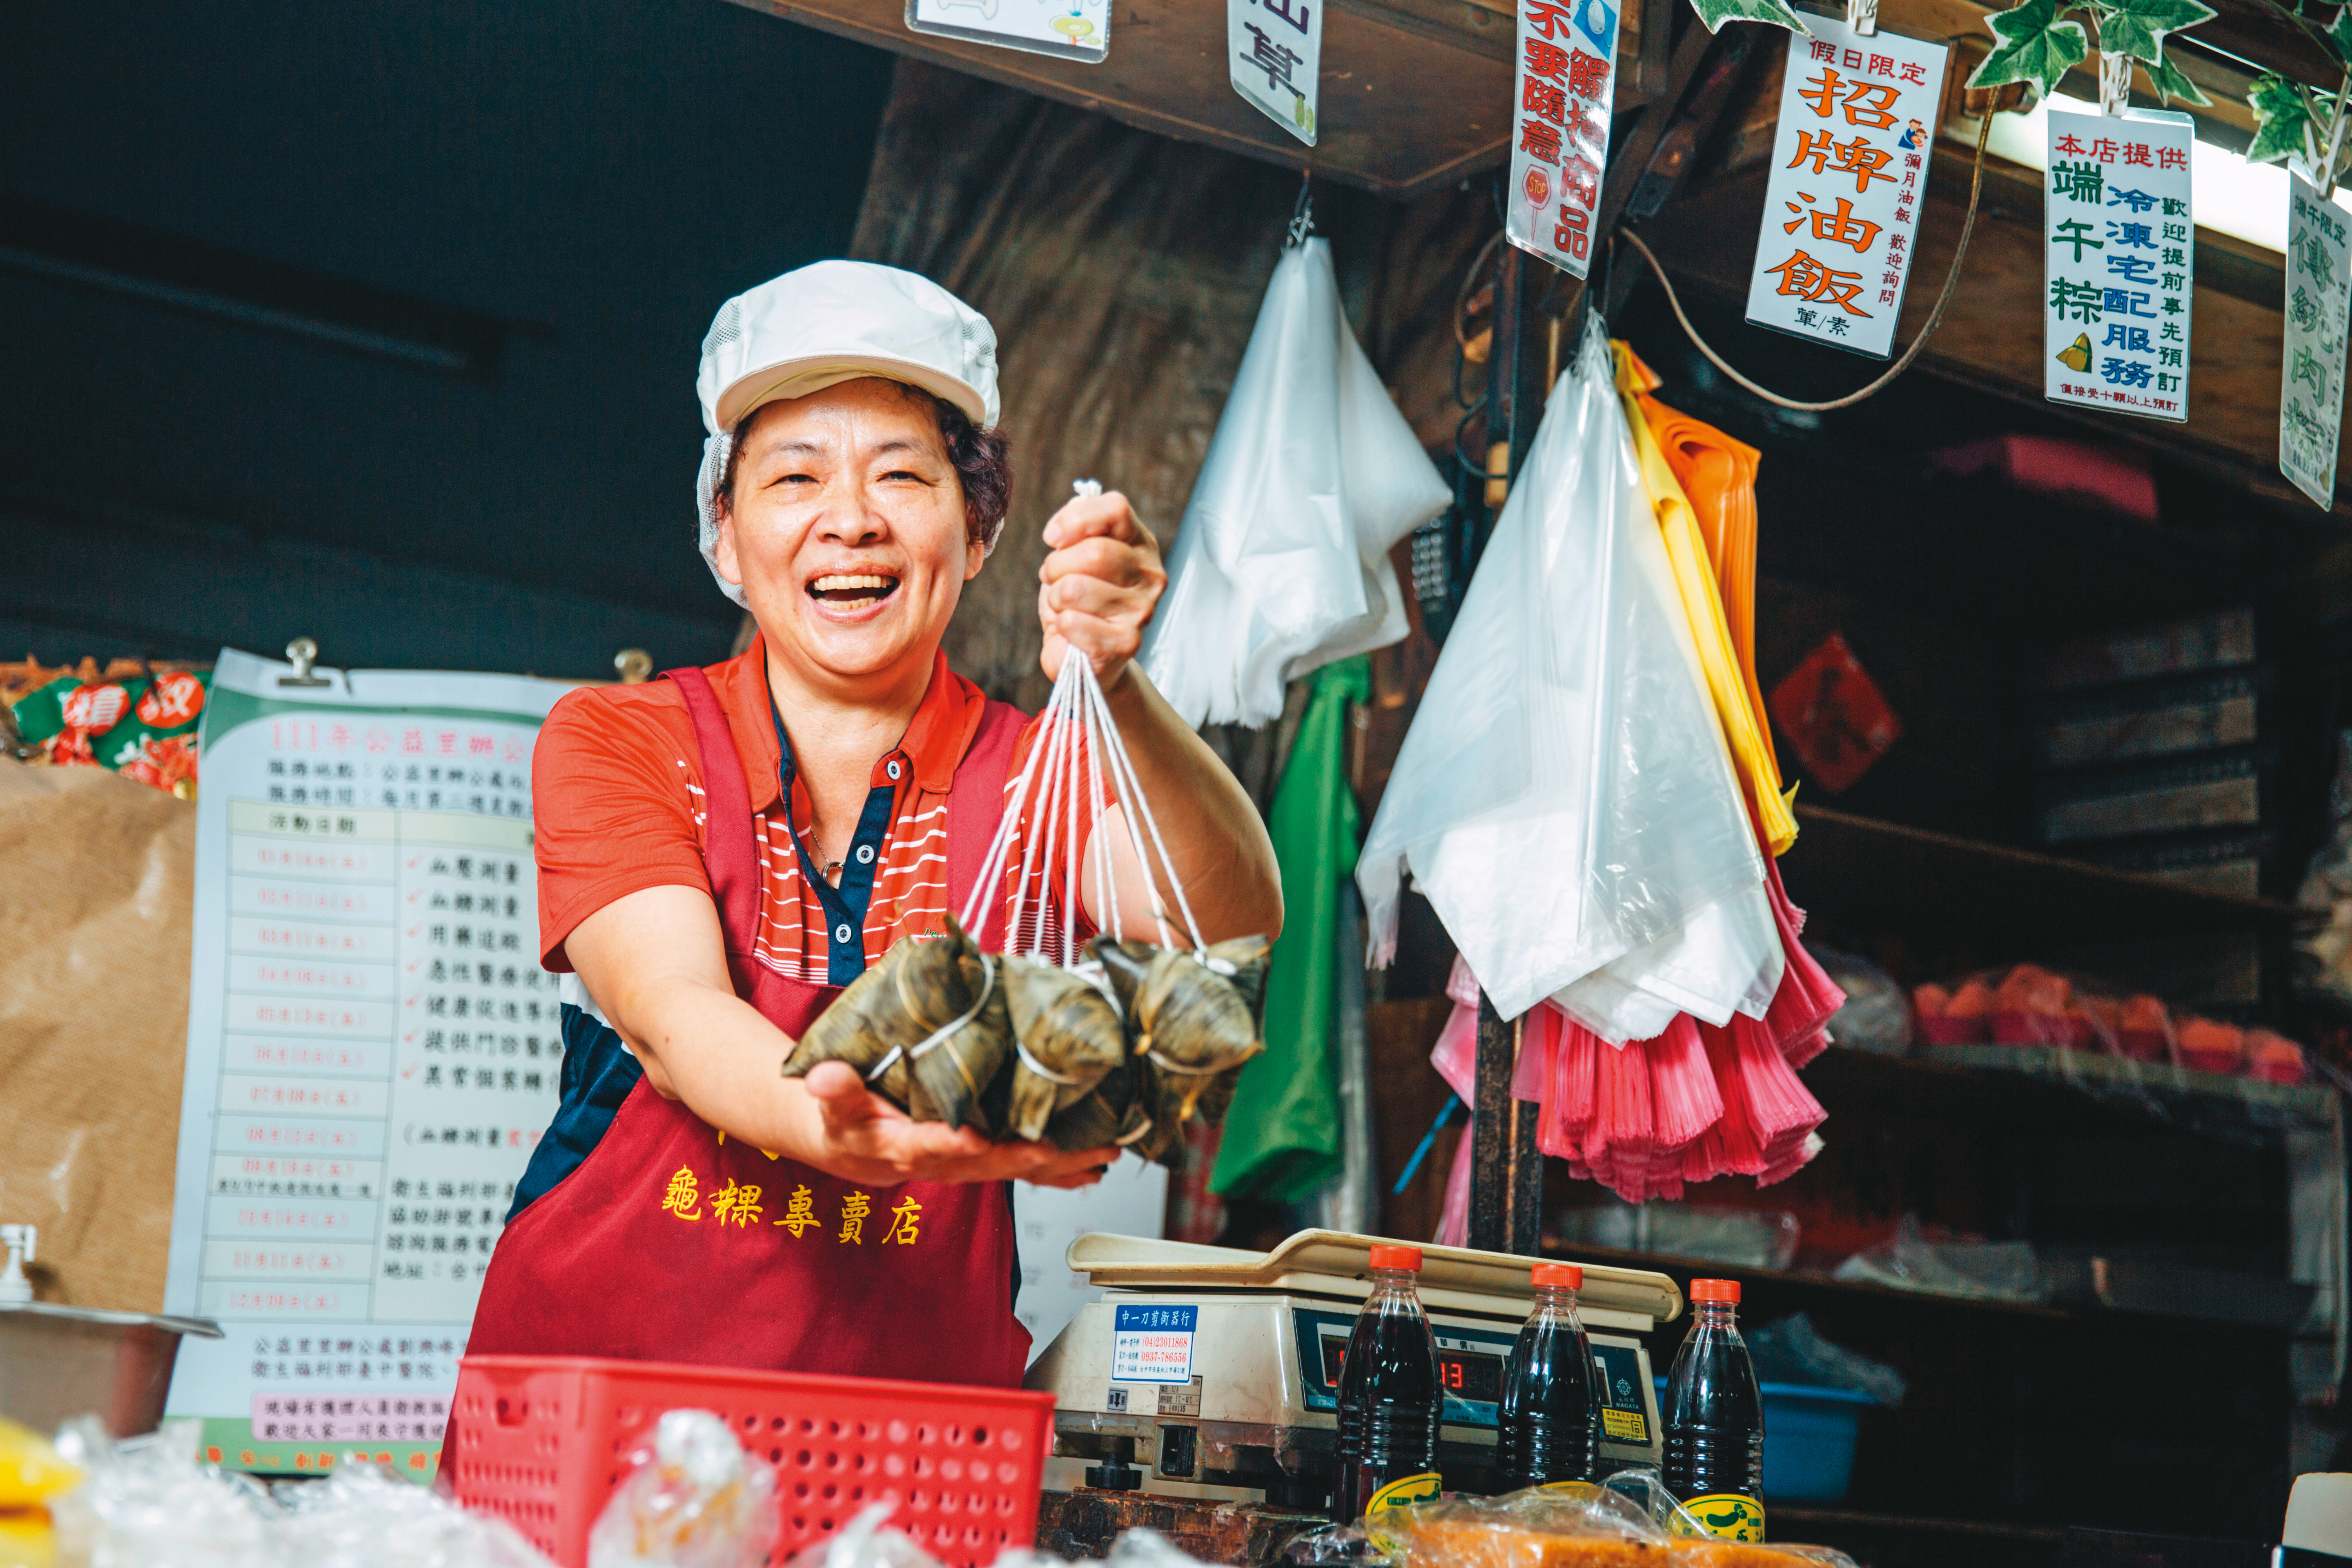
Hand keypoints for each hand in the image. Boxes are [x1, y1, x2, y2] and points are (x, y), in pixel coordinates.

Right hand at [798, 1061, 1116, 1188]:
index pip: (928, 1146)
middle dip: (1025, 1157)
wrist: (854, 1143)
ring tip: (1101, 1155)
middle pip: (987, 1162)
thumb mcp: (832, 1102)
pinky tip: (1094, 1167)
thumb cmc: (847, 1117)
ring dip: (1061, 1164)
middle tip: (1060, 1149)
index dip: (949, 1143)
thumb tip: (822, 1077)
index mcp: (905, 1146)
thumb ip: (833, 1090)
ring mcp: (967, 1163)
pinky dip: (1061, 1169)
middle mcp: (943, 1160)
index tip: (971, 1137)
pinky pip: (1026, 1167)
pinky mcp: (983, 1158)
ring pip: (1016, 1168)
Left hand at [1038, 490, 1164, 687]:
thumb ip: (1077, 529)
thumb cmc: (1079, 598)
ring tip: (1064, 606)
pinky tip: (1071, 630)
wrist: (1087, 653)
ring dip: (1055, 598)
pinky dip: (1060, 626)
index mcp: (1140, 543)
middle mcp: (1150, 575)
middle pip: (1094, 552)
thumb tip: (1064, 523)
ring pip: (1074, 589)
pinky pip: (1072, 623)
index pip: (1116, 509)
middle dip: (1056, 565)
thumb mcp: (1075, 555)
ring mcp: (1142, 610)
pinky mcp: (1126, 643)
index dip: (1074, 519)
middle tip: (1053, 579)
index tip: (1052, 537)